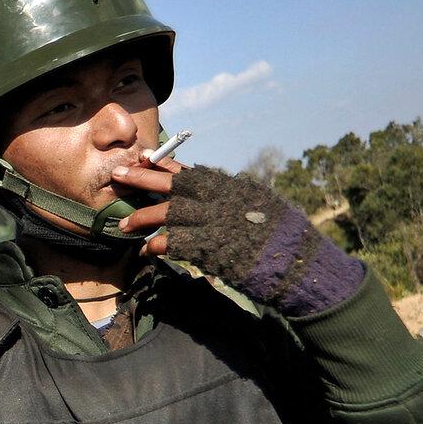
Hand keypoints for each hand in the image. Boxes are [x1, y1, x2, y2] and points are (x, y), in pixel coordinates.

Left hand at [110, 164, 365, 317]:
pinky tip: (148, 249)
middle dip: (144, 178)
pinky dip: (161, 244)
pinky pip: (178, 242)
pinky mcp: (216, 247)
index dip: (166, 166)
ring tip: (124, 224)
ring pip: (172, 212)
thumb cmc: (286, 241)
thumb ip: (236, 202)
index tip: (144, 158)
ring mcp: (219, 222)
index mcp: (235, 189)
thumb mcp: (262, 209)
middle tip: (118, 175)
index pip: (194, 173)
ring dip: (145, 216)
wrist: (304, 265)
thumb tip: (216, 199)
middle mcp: (225, 200)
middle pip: (176, 184)